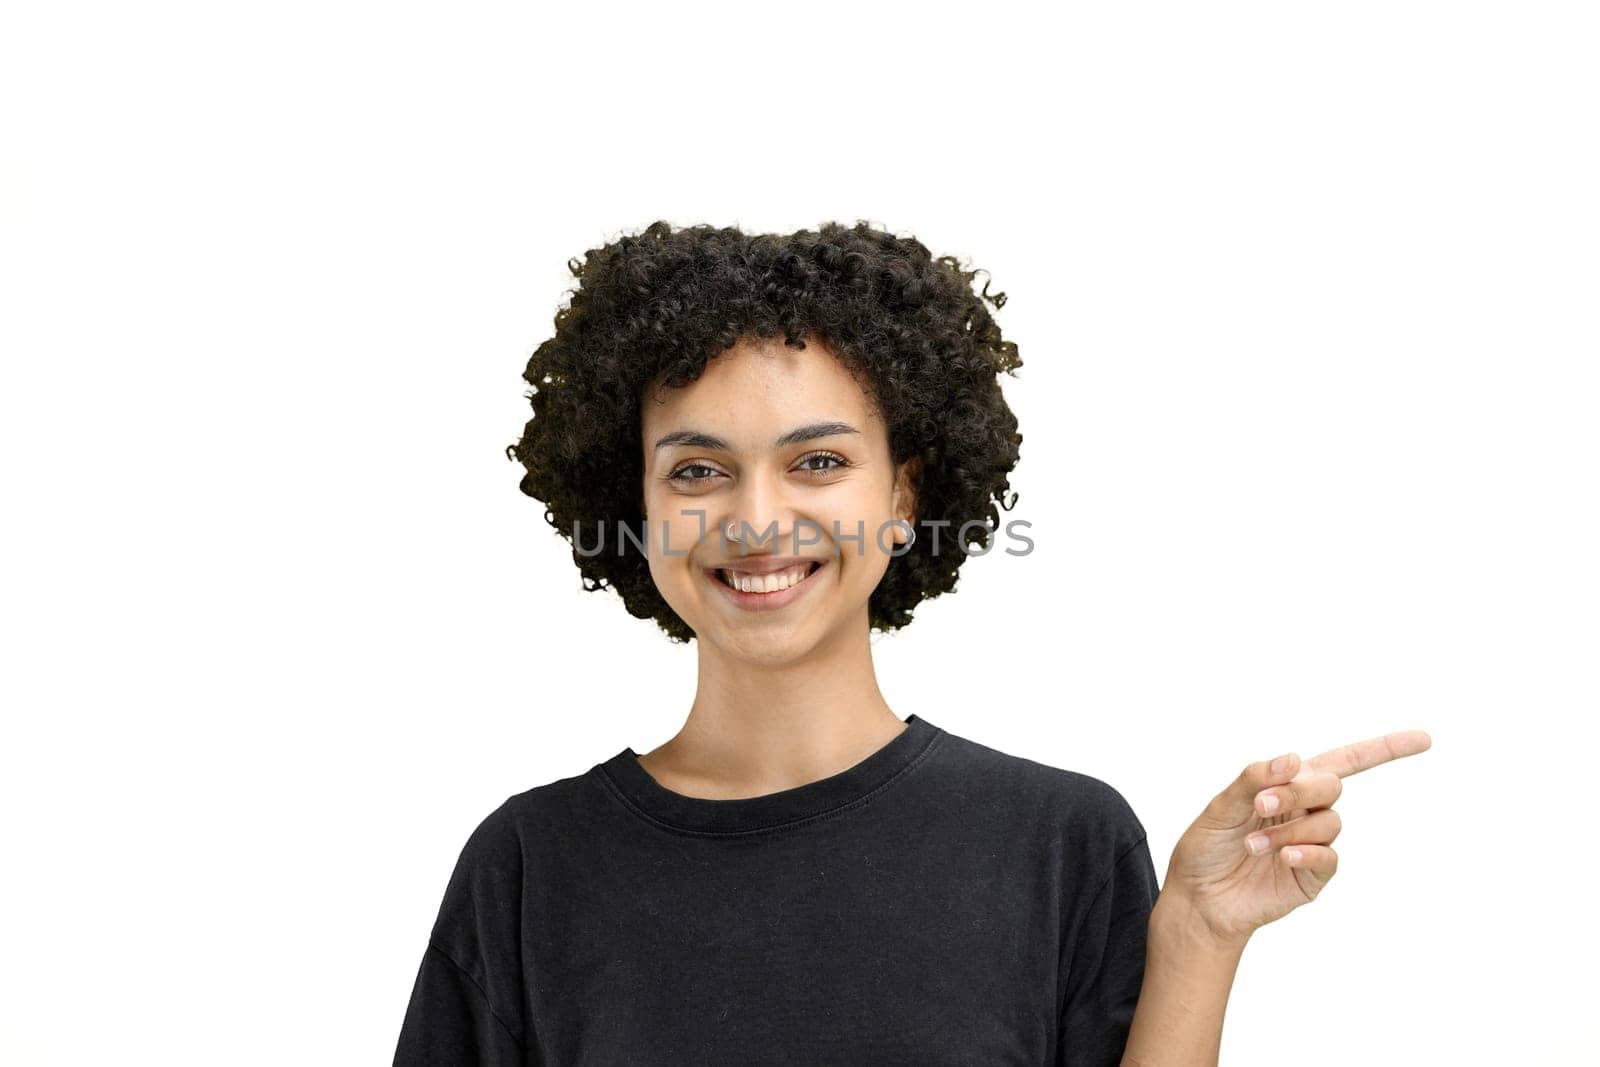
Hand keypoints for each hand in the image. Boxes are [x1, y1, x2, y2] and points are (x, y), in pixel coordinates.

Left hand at [1156, 730, 1432, 950]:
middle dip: (1300, 789)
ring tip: (1252, 845)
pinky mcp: (1313, 876)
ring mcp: (1312, 844)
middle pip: (1332, 785)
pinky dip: (1307, 853)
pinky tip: (1283, 857)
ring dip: (1290, 830)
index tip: (1425, 739)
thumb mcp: (1221, 807)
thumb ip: (1254, 779)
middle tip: (1261, 806)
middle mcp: (1305, 811)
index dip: (1384, 748)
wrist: (1199, 899)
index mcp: (1286, 786)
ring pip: (1329, 822)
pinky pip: (1328, 858)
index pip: (1342, 761)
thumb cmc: (1206, 848)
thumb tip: (1293, 758)